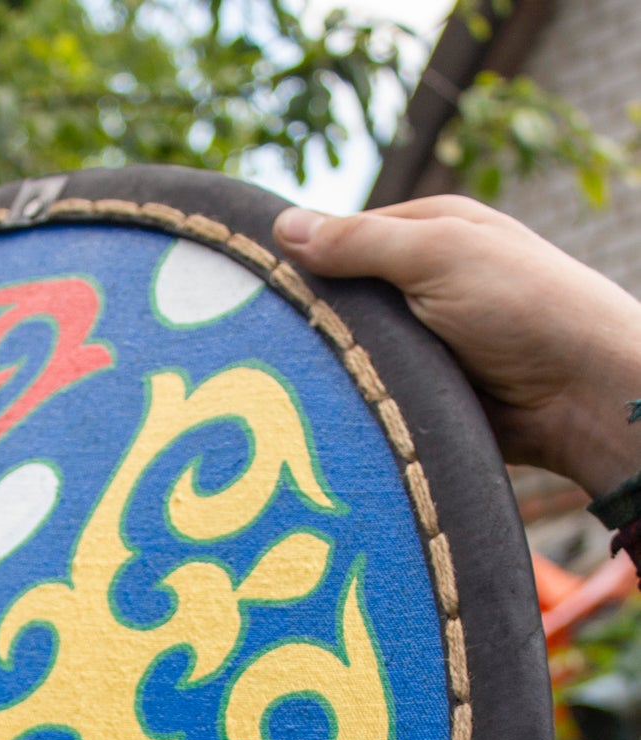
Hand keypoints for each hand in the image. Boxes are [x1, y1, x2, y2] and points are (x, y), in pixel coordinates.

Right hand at [273, 196, 640, 495]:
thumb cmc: (523, 305)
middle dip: (309, 327)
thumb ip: (363, 242)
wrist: (580, 395)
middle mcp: (421, 288)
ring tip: (280, 392)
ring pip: (351, 358)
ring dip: (329, 375)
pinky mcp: (425, 398)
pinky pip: (372, 401)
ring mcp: (423, 347)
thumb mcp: (439, 253)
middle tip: (256, 350)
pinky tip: (317, 421)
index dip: (299, 264)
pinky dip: (352, 409)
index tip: (252, 293)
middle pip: (341, 305)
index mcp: (427, 236)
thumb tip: (282, 226)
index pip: (341, 242)